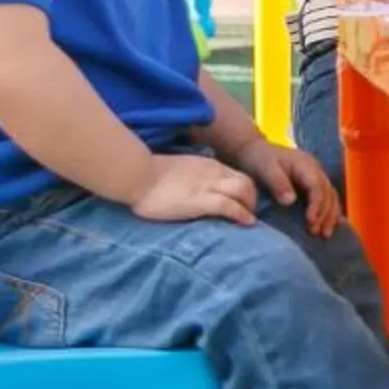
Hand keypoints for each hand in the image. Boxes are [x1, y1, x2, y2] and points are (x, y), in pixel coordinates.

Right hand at [129, 153, 259, 225]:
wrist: (136, 175)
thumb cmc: (148, 176)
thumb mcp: (179, 172)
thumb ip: (193, 178)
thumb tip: (196, 190)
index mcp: (207, 166)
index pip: (237, 175)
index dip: (245, 190)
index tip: (244, 202)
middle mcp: (212, 173)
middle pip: (247, 182)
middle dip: (252, 198)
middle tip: (249, 212)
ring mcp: (207, 186)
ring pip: (244, 190)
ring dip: (250, 206)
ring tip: (248, 219)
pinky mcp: (200, 200)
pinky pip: (230, 205)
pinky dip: (241, 214)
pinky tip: (245, 222)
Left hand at [231, 140, 342, 234]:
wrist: (255, 150)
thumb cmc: (259, 159)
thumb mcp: (265, 169)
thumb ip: (278, 183)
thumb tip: (291, 201)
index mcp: (305, 164)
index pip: (317, 185)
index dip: (316, 204)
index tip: (310, 221)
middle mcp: (315, 169)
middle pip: (328, 192)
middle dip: (325, 214)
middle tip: (316, 232)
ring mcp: (316, 176)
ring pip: (331, 196)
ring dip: (330, 216)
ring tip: (325, 234)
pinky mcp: (313, 183)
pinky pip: (327, 198)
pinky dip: (330, 212)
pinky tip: (329, 225)